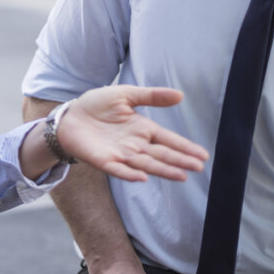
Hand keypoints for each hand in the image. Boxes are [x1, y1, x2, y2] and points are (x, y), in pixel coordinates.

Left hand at [59, 86, 207, 181]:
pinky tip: (143, 178)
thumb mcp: (125, 95)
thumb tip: (180, 95)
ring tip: (181, 175)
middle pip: (161, 154)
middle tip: (198, 167)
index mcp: (142, 129)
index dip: (184, 147)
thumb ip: (151, 96)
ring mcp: (121, 154)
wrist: (71, 116)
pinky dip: (130, 175)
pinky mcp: (104, 161)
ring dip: (162, 170)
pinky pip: (119, 170)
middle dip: (179, 161)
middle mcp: (135, 145)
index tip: (203, 155)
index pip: (168, 139)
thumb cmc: (97, 105)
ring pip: (146, 165)